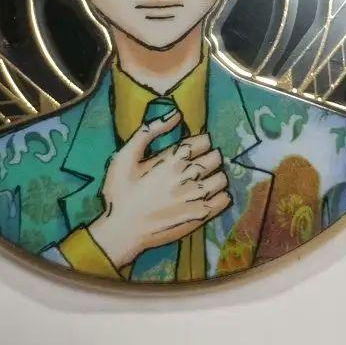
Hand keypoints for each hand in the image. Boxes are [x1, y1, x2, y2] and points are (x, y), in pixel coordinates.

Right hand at [88, 108, 230, 268]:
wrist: (122, 231)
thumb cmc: (120, 192)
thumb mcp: (125, 156)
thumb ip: (149, 131)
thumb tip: (175, 113)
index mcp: (173, 158)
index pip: (204, 140)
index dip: (199, 143)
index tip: (191, 150)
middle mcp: (190, 175)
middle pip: (215, 157)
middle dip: (208, 157)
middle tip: (196, 165)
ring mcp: (198, 197)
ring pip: (222, 177)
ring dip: (215, 176)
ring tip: (203, 181)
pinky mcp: (202, 216)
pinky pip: (224, 199)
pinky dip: (220, 195)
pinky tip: (207, 196)